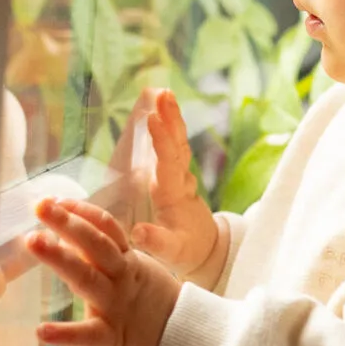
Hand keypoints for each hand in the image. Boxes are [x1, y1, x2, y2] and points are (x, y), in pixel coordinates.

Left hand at [31, 198, 179, 345]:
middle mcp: (121, 278)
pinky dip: (64, 333)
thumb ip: (105, 256)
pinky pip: (87, 334)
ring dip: (59, 258)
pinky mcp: (112, 339)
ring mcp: (116, 307)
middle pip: (95, 244)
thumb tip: (70, 237)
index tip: (55, 199)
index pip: (106, 228)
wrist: (185, 343)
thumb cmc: (151, 307)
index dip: (82, 211)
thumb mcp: (135, 273)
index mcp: (128, 261)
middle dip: (67, 223)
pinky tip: (40, 331)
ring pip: (87, 278)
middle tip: (40, 206)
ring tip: (34, 242)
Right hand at [131, 89, 221, 282]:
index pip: (168, 163)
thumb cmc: (185, 251)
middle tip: (164, 94)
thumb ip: (156, 241)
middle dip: (170, 120)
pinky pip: (174, 146)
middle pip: (177, 146)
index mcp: (174, 196)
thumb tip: (138, 232)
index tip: (152, 119)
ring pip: (178, 142)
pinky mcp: (177, 175)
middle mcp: (180, 181)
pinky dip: (170, 126)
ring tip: (164, 93)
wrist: (205, 250)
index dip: (162, 141)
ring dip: (172, 117)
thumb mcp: (171, 252)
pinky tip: (162, 107)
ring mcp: (180, 176)